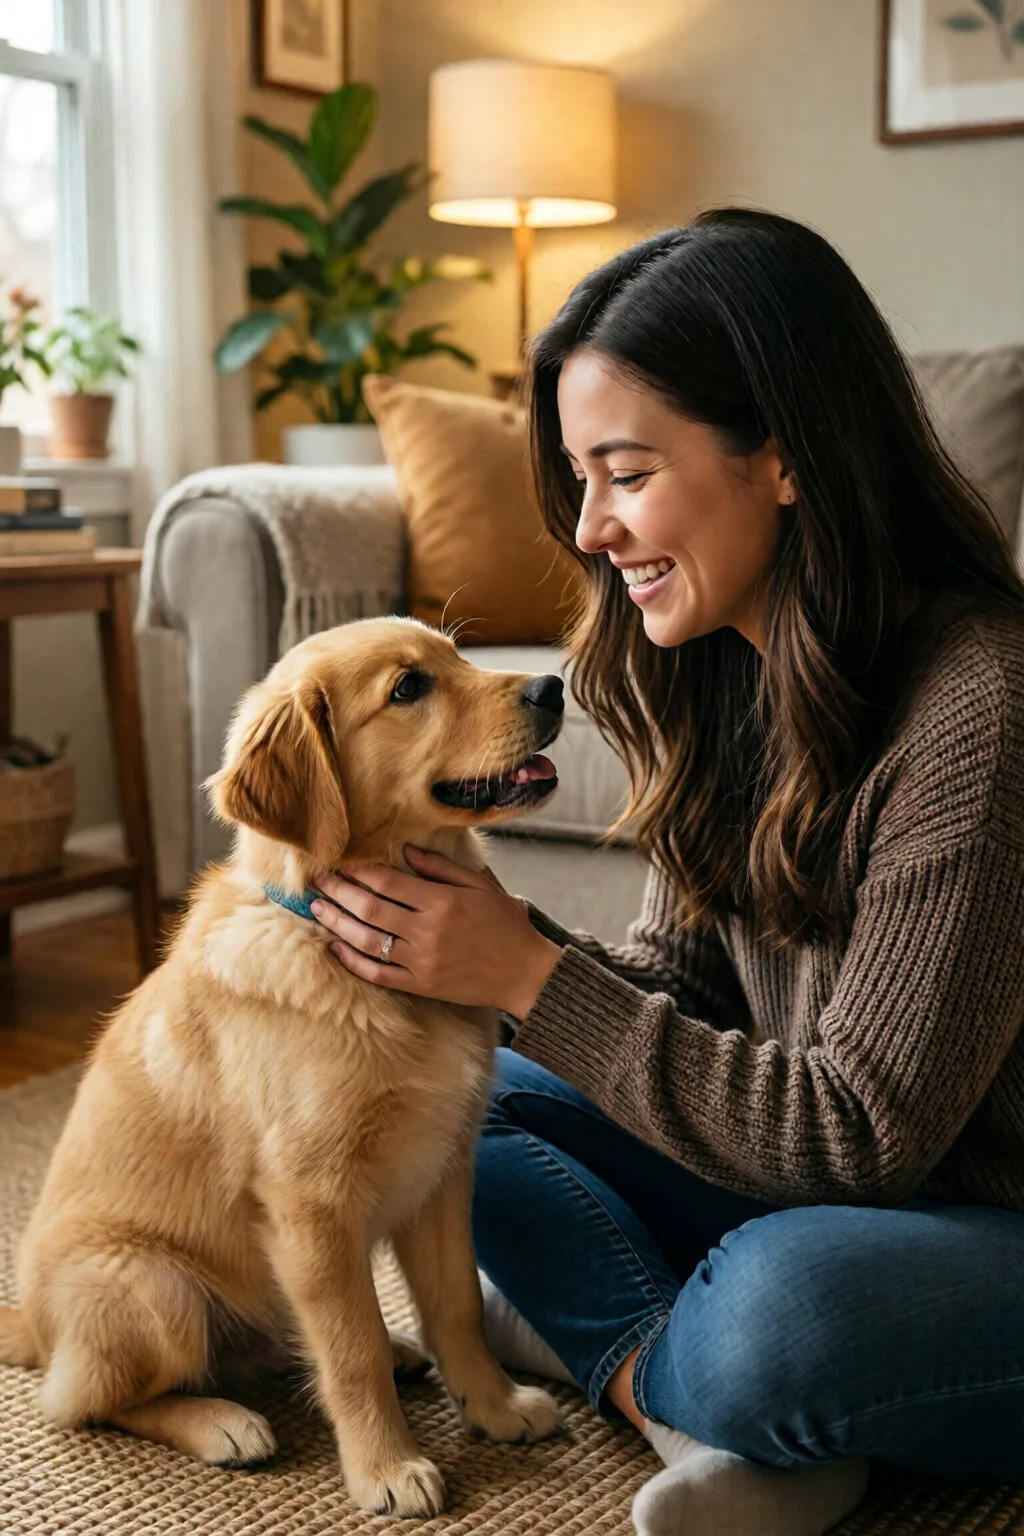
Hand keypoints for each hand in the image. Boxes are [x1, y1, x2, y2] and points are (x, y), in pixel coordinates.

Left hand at [309, 846, 561, 1017]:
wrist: (526, 973)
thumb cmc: (506, 924)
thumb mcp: (481, 885)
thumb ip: (442, 867)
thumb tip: (406, 849)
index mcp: (443, 902)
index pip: (388, 882)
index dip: (358, 872)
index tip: (339, 863)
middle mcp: (429, 931)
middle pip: (370, 909)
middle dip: (338, 893)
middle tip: (316, 881)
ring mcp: (423, 961)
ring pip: (368, 941)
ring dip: (338, 923)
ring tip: (317, 909)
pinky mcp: (422, 985)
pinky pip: (379, 975)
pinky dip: (353, 962)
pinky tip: (335, 948)